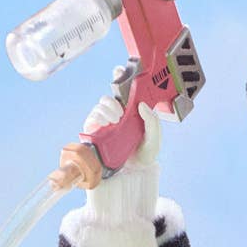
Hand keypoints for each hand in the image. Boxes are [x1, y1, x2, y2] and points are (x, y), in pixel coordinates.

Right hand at [50, 68, 161, 191]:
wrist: (131, 177)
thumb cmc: (142, 158)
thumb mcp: (154, 140)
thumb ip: (153, 122)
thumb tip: (142, 105)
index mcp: (131, 112)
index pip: (124, 90)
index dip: (121, 76)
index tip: (121, 69)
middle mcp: (117, 114)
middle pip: (110, 94)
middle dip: (114, 96)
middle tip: (122, 110)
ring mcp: (104, 122)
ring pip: (101, 104)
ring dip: (108, 109)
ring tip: (115, 121)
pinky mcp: (94, 131)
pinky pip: (92, 117)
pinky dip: (99, 116)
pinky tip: (107, 124)